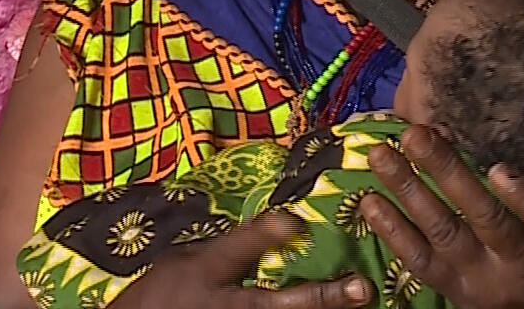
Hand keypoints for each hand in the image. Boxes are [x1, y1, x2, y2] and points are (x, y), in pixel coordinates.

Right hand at [111, 211, 373, 307]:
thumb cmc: (163, 293)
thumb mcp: (188, 261)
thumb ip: (232, 247)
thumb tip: (284, 227)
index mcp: (206, 272)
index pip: (238, 249)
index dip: (267, 234)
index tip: (297, 223)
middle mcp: (222, 305)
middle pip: (274, 304)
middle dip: (319, 297)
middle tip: (360, 288)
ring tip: (359, 305)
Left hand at [359, 125, 523, 308]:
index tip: (501, 167)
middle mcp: (523, 267)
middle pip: (483, 220)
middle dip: (447, 174)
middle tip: (416, 134)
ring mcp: (485, 285)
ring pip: (443, 235)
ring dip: (409, 193)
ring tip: (380, 156)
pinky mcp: (458, 295)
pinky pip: (420, 264)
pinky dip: (394, 232)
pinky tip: (369, 203)